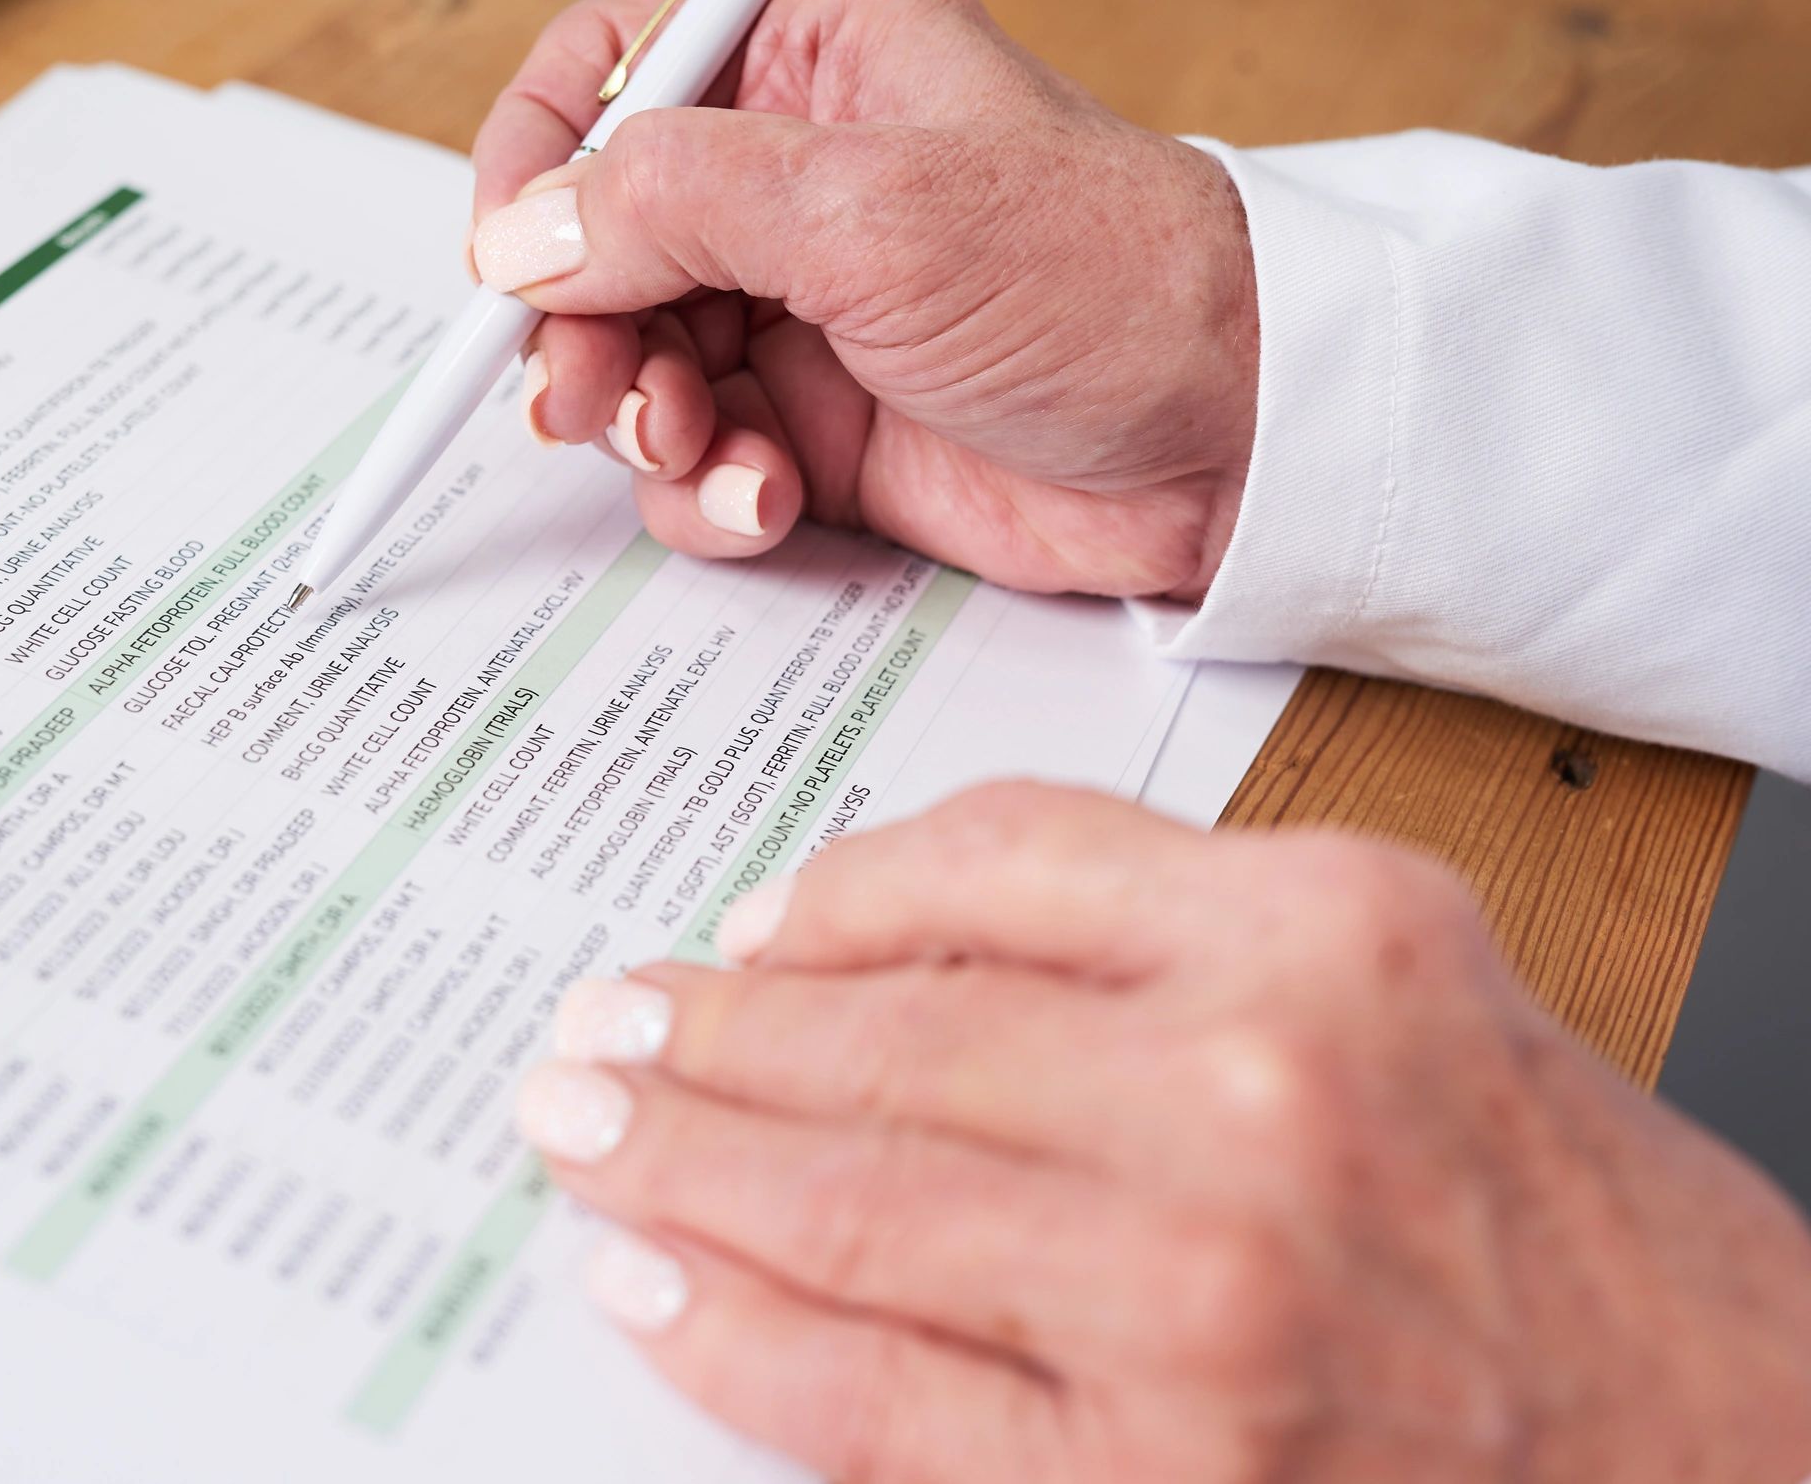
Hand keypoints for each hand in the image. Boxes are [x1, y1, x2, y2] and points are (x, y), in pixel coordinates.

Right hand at [469, 0, 1259, 600]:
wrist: (1236, 446)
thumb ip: (674, 203)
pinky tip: (771, 500)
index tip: (506, 258)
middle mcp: (796, 176)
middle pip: (598, 238)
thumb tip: (521, 235)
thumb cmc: (1105, 283)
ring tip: (705, 450)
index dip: (537, 158)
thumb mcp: (873, 210)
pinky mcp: (820, 424)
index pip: (613, 65)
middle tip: (588, 399)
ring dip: (643, 421)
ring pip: (632, 361)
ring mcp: (802, 307)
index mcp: (817, 57)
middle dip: (580, 328)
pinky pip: (698, 458)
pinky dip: (709, 491)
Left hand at [515, 783, 1810, 1482]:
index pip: (984, 862)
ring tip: (587, 1129)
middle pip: (883, 1035)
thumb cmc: (1562, 1211)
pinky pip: (879, 1395)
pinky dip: (740, 1338)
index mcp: (1319, 932)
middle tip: (601, 1027)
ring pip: (852, 1201)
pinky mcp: (1157, 1476)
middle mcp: (1256, 1092)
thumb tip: (862, 928)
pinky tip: (660, 1286)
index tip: (738, 931)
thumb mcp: (1397, 971)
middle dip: (701, 1033)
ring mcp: (1197, 1297)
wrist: (1734, 1446)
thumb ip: (1145, 918)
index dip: (821, 897)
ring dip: (680, 1164)